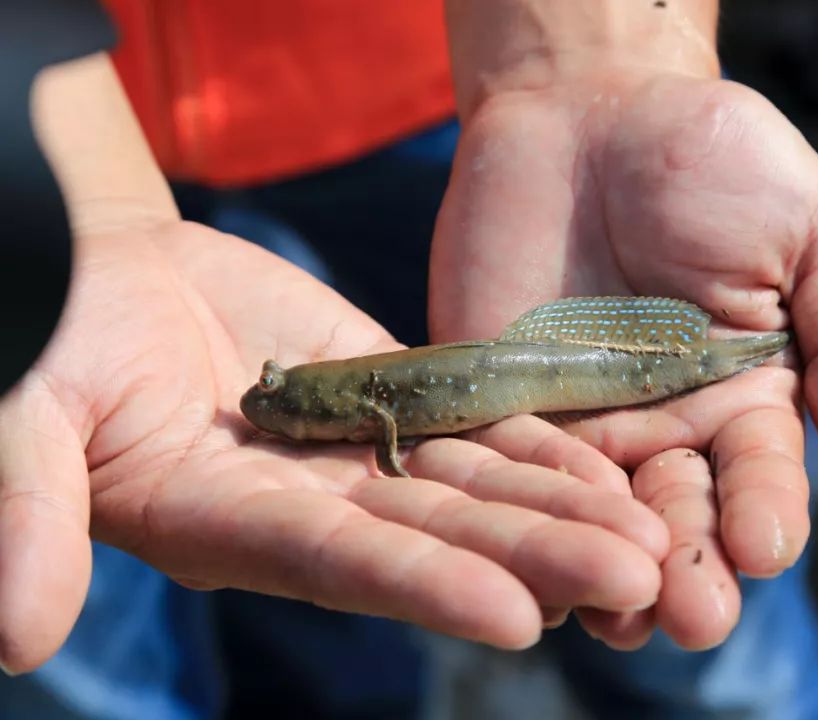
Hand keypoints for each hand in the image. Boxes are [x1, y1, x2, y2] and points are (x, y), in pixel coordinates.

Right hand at [0, 216, 668, 673]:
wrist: (106, 277)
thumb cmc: (53, 345)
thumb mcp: (29, 422)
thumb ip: (32, 512)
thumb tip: (15, 635)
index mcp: (232, 526)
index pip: (344, 566)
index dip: (428, 588)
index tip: (517, 617)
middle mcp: (314, 508)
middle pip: (440, 538)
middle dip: (536, 558)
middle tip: (637, 580)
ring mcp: (359, 455)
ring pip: (475, 488)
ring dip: (563, 510)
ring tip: (651, 535)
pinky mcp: (388, 396)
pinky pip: (473, 423)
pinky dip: (538, 444)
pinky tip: (610, 462)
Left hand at [430, 72, 817, 648]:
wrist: (590, 108)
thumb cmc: (715, 158)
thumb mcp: (810, 230)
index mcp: (745, 395)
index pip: (759, 472)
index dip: (764, 510)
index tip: (764, 545)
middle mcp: (663, 423)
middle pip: (676, 512)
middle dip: (687, 566)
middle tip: (692, 615)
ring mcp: (578, 418)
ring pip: (590, 511)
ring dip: (600, 562)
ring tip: (616, 614)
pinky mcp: (499, 400)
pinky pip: (504, 461)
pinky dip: (513, 507)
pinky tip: (522, 555)